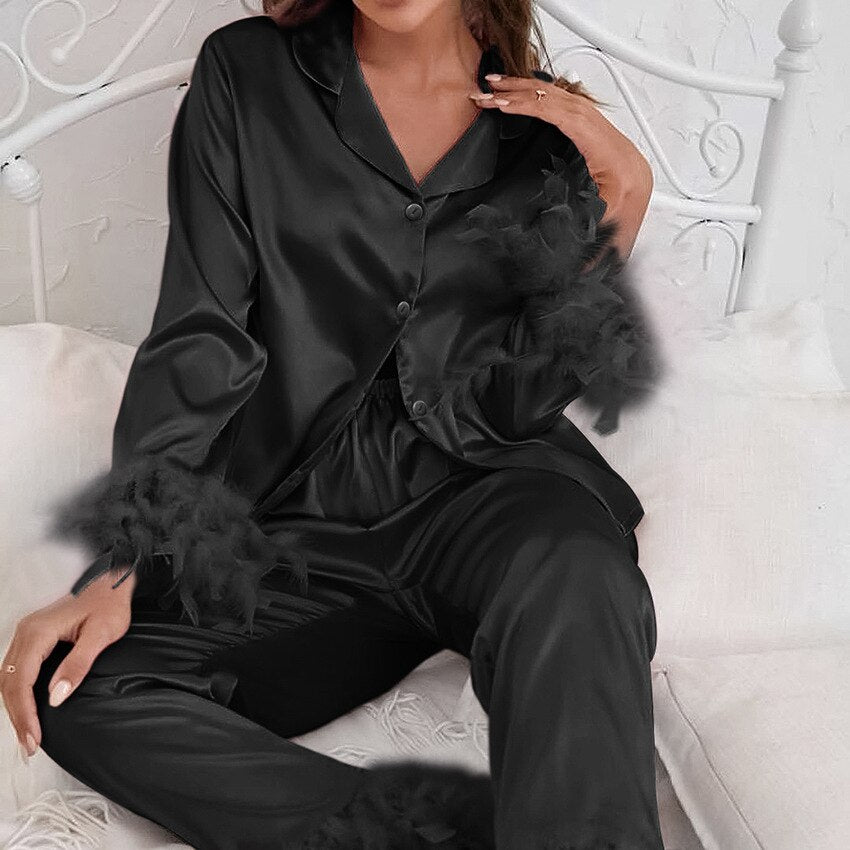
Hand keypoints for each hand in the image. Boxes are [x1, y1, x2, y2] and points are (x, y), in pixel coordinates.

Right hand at [1, 567, 135, 758]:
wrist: (112, 581)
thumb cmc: (110, 602)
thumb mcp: (102, 634)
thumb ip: (79, 664)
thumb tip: (57, 696)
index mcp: (38, 631)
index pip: (20, 681)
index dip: (24, 713)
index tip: (34, 737)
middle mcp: (26, 631)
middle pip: (8, 683)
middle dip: (16, 716)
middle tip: (29, 744)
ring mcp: (27, 633)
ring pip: (7, 677)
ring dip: (14, 707)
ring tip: (27, 733)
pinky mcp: (33, 636)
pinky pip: (15, 669)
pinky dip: (17, 692)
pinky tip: (27, 708)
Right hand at [470, 74, 652, 257]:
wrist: (635, 250)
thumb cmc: (614, 243)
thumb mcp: (587, 231)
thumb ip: (564, 213)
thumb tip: (527, 207)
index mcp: (614, 163)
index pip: (570, 118)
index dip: (534, 105)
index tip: (504, 102)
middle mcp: (618, 148)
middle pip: (571, 102)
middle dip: (529, 91)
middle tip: (493, 88)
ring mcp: (615, 146)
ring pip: (575, 105)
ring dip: (538, 95)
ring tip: (505, 90)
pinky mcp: (609, 150)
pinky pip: (579, 116)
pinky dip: (552, 106)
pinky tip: (534, 103)